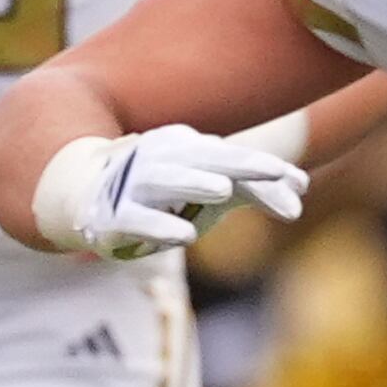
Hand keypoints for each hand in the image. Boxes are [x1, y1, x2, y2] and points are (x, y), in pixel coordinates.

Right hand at [29, 125, 307, 259]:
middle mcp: (163, 161)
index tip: (300, 185)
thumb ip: (254, 190)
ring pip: (167, 181)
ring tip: (223, 189)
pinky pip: (139, 220)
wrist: (83, 191)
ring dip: (193, 182)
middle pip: (207, 161)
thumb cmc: (163, 191)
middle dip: (241, 164)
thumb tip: (303, 188)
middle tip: (274, 170)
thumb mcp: (210, 189)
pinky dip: (160, 227)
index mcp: (188, 150)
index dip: (265, 170)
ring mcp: (136, 186)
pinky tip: (184, 236)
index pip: (233, 159)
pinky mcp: (114, 216)